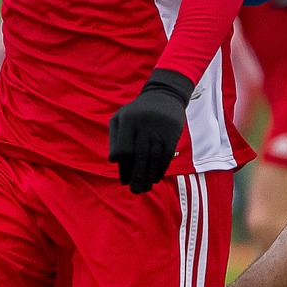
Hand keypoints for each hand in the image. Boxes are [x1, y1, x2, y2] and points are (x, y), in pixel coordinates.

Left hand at [107, 69, 192, 193]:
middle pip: (139, 156)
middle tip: (134, 191)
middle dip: (136, 177)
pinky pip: (166, 156)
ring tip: (144, 188)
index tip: (123, 180)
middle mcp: (144, 124)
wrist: (164, 95)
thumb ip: (114, 138)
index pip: (124, 149)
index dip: (123, 167)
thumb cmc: (137, 111)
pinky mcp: (172, 134)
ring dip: (149, 176)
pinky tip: (155, 178)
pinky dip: (161, 169)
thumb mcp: (120, 117)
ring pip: (153, 158)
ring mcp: (160, 129)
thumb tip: (114, 161)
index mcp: (128, 120)